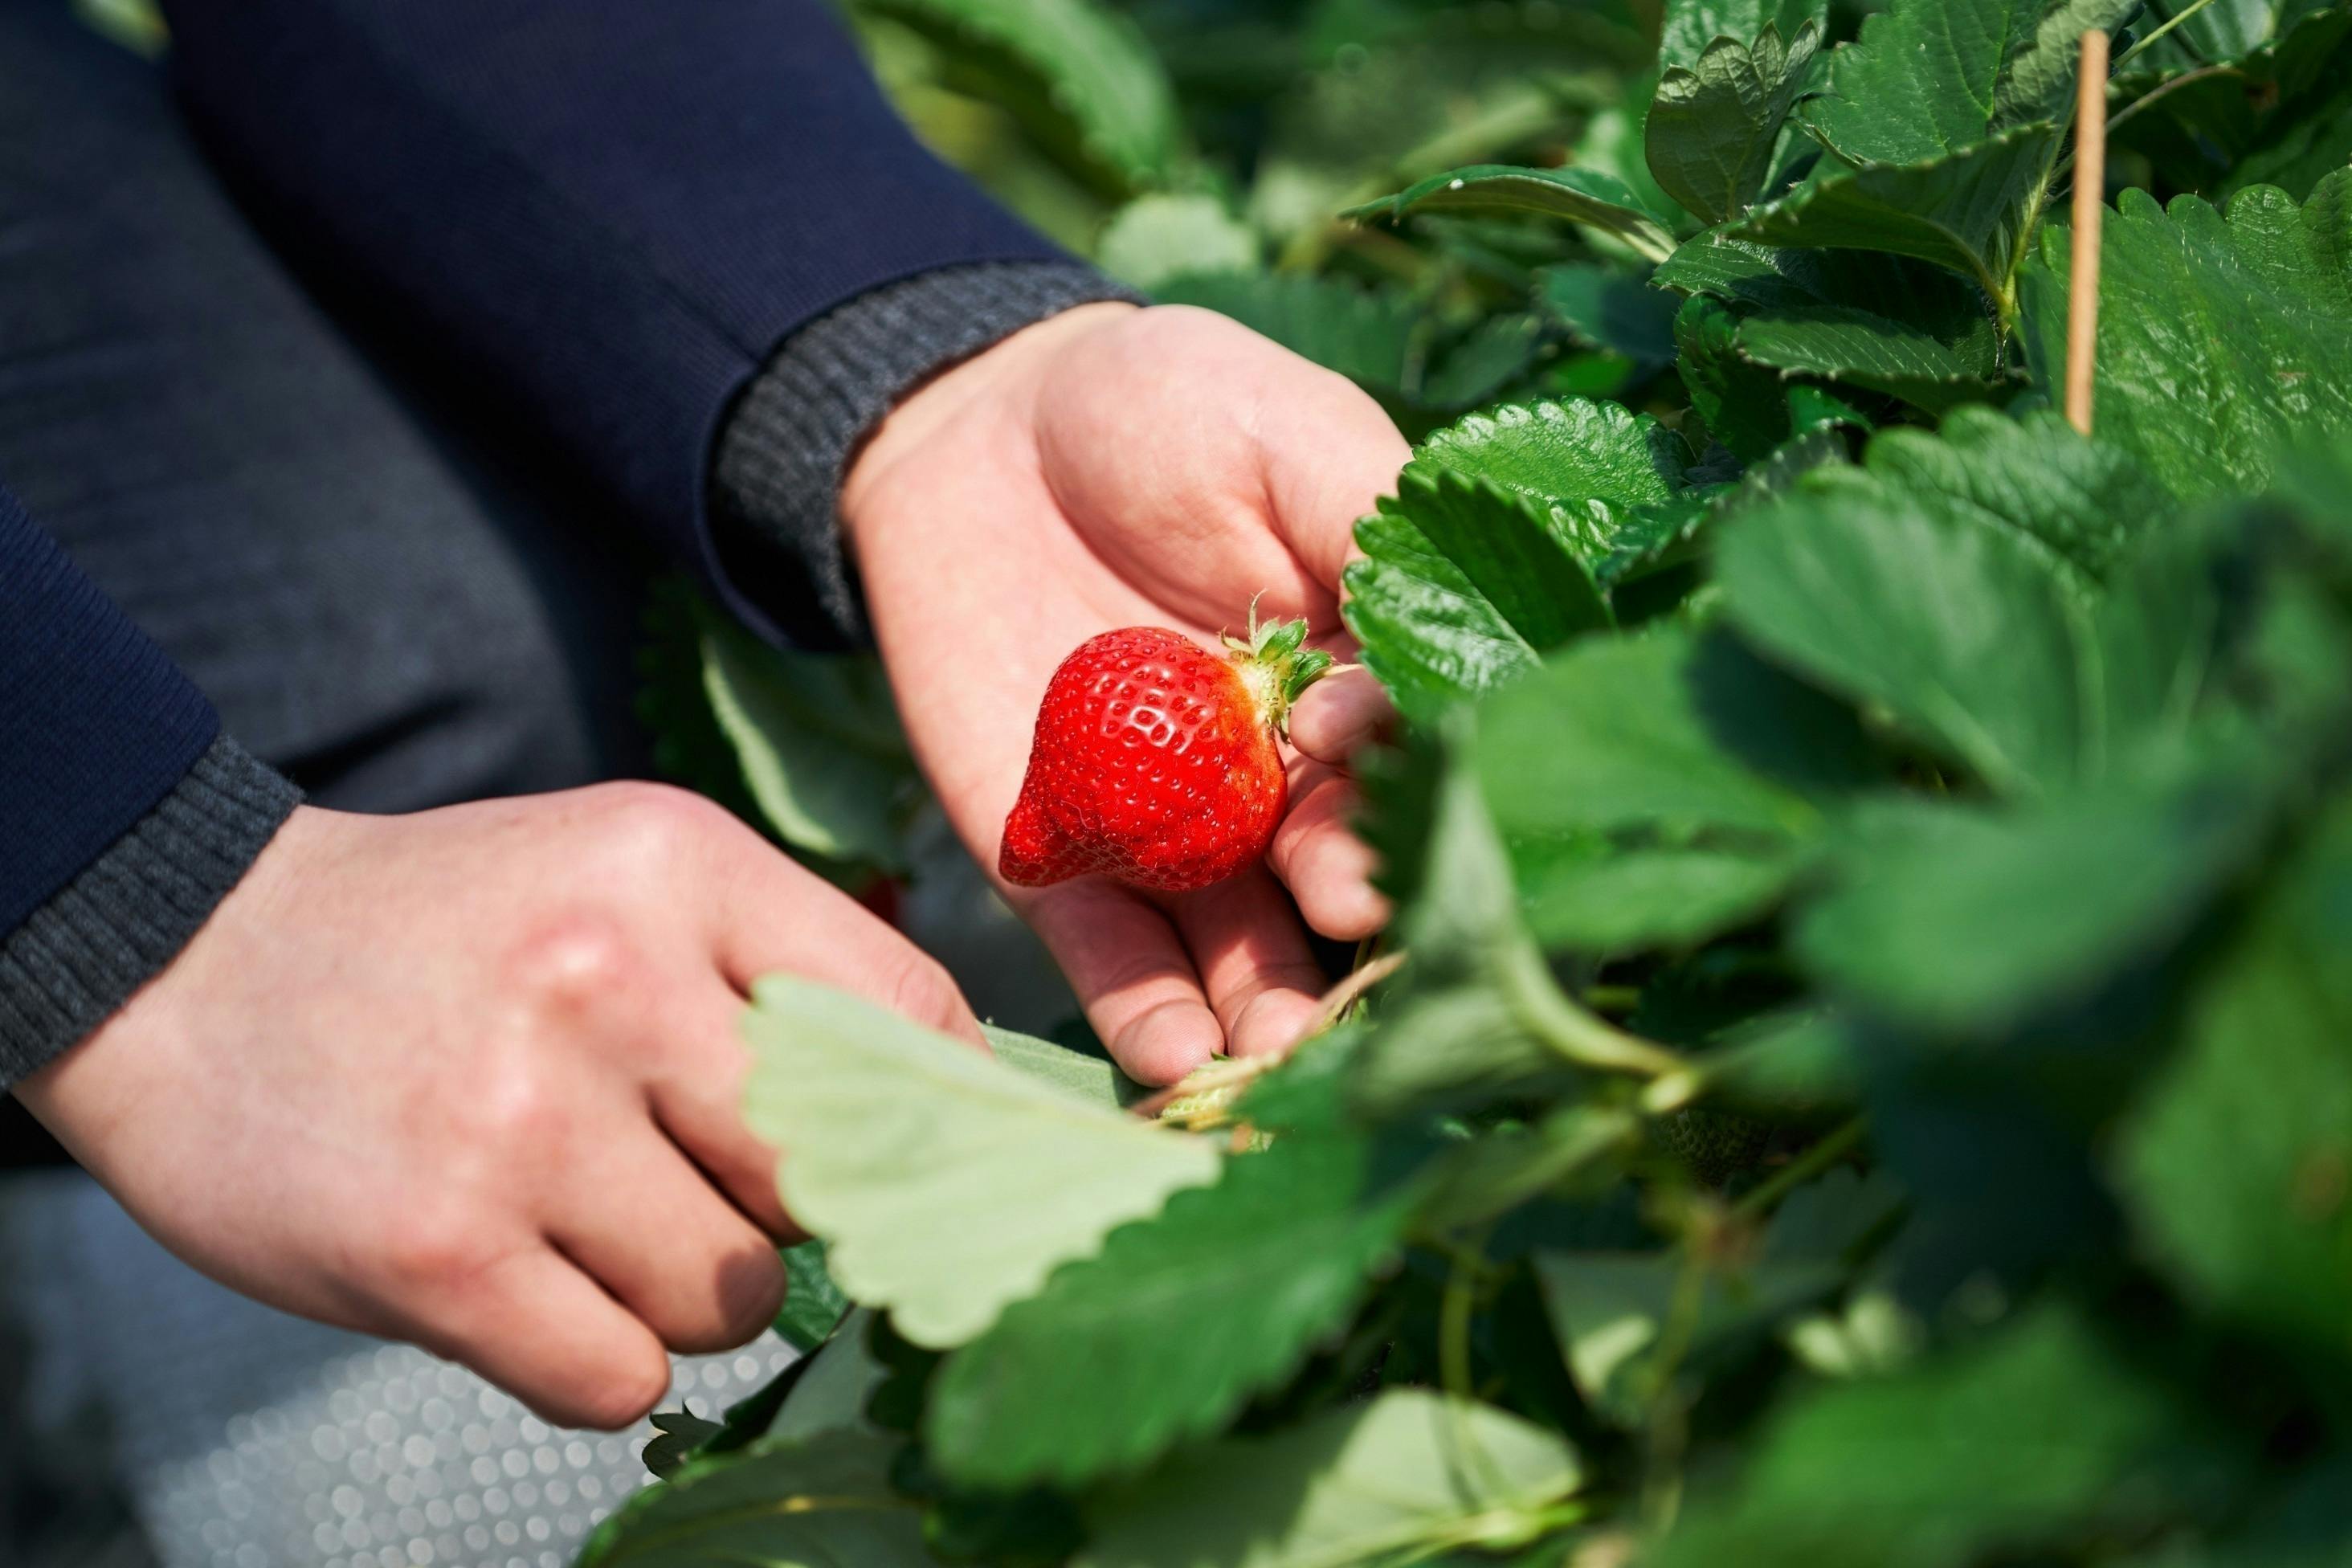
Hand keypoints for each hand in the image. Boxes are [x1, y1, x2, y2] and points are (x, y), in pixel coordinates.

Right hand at [13, 785, 979, 1429]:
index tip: (934, 1165)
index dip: (947, 1116)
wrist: (182, 962)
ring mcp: (521, 1118)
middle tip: (709, 1188)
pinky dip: (592, 1360)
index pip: (913, 1014)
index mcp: (677, 863)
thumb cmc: (448, 934)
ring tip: (584, 1221)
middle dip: (794, 1211)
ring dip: (682, 1293)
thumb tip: (950, 1117)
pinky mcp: (437, 1252)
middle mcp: (610, 977)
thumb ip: (776, 973)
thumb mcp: (621, 878)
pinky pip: (618, 1379)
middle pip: (832, 1174)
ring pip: (734, 1295)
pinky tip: (524, 1286)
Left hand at [844, 303, 1406, 1084]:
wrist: (967, 424)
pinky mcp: (1061, 858)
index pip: (1405, 765)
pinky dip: (1143, 1010)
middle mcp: (1283, 779)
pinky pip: (1110, 952)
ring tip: (1274, 1059)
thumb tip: (1420, 677)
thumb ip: (1369, 539)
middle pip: (1333, 878)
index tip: (1361, 809)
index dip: (1395, 799)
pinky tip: (1172, 1058)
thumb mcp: (1286, 437)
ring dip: (1263, 1007)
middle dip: (1344, 926)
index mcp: (1359, 682)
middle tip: (1345, 953)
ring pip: (1237, 945)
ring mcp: (1174, 829)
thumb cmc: (1156, 404)